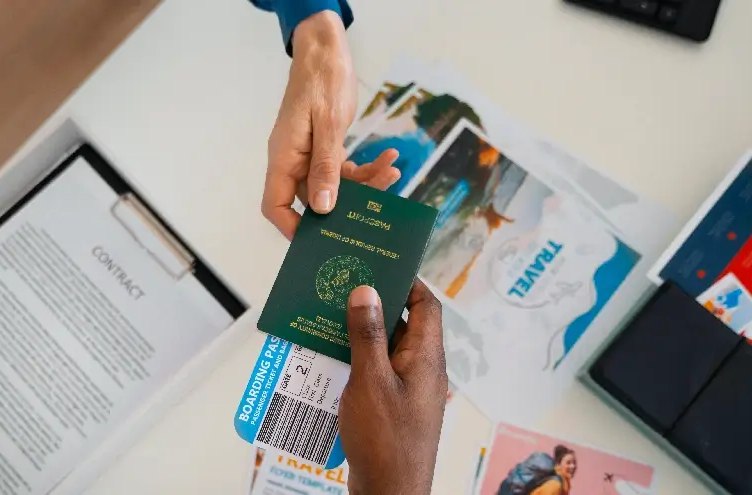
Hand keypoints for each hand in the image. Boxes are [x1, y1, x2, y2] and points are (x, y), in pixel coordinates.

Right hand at [263, 11, 400, 238]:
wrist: (326, 51)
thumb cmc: (321, 80)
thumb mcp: (327, 124)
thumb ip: (325, 166)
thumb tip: (322, 208)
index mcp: (283, 156)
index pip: (276, 205)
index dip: (293, 228)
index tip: (320, 241)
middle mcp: (293, 160)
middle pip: (314, 200)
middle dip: (348, 205)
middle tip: (377, 208)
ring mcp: (309, 155)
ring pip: (336, 186)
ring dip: (366, 184)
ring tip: (392, 172)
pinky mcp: (326, 148)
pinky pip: (345, 169)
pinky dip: (366, 167)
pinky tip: (388, 159)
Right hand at [339, 281, 446, 494]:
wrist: (389, 493)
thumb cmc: (385, 440)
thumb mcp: (371, 381)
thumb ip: (368, 335)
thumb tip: (367, 290)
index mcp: (426, 357)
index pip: (426, 305)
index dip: (407, 280)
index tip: (378, 263)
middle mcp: (421, 369)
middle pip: (402, 324)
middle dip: (372, 304)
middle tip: (341, 284)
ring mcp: (407, 389)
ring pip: (383, 348)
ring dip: (357, 334)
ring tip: (325, 315)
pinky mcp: (391, 406)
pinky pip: (374, 372)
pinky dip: (354, 360)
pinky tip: (325, 356)